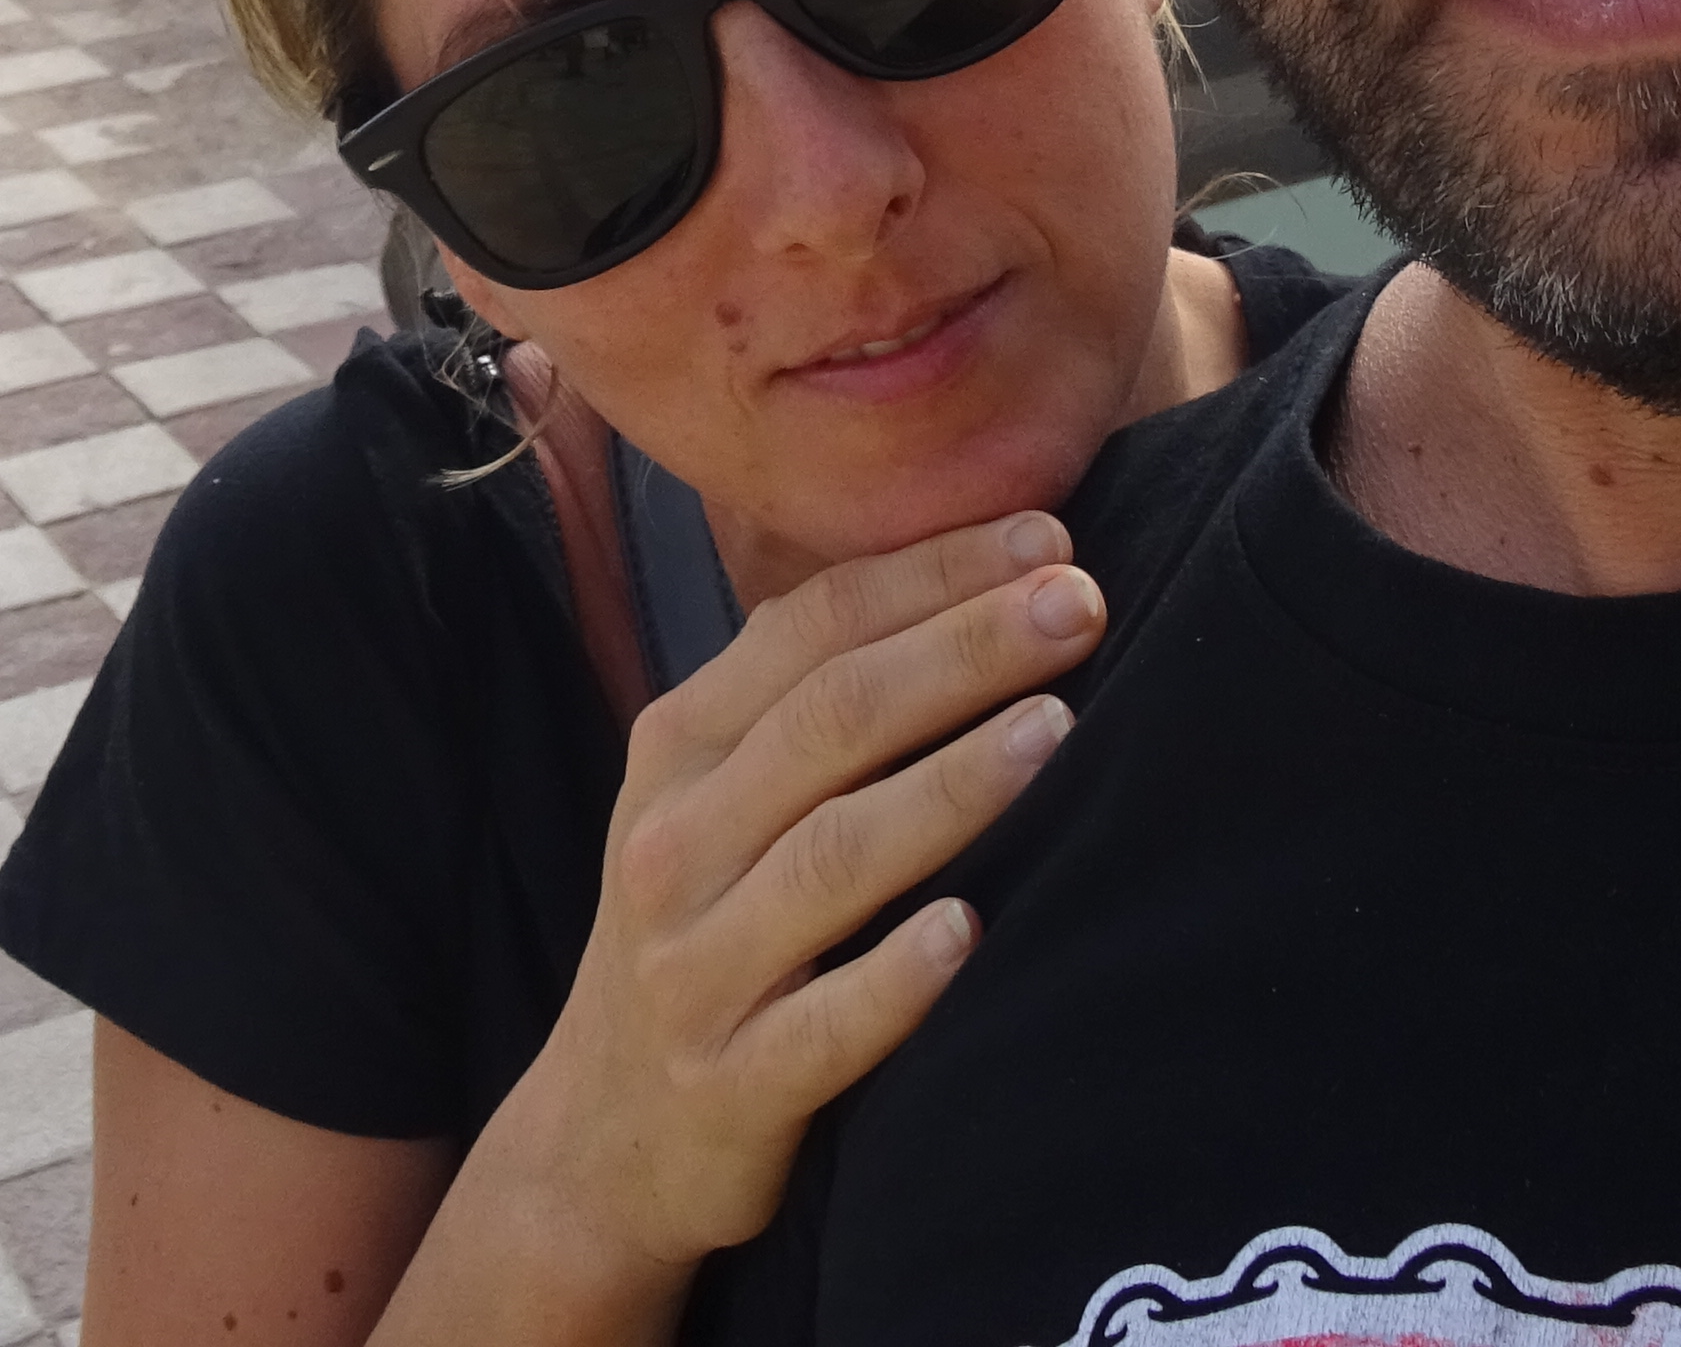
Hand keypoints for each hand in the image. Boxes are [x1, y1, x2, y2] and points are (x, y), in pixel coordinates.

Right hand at [404, 512, 1099, 1327]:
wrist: (602, 1141)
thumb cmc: (706, 928)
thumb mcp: (716, 799)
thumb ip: (811, 697)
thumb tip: (981, 576)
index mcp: (678, 748)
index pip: (809, 628)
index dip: (930, 574)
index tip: (1050, 538)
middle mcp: (676, 843)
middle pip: (830, 722)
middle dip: (962, 650)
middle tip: (1078, 604)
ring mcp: (696, 969)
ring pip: (830, 857)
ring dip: (951, 787)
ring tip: (1058, 730)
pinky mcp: (730, 1086)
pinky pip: (821, 1026)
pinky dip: (895, 976)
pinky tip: (971, 929)